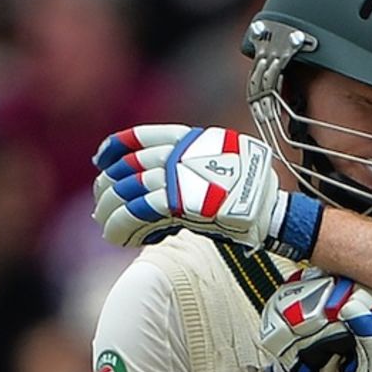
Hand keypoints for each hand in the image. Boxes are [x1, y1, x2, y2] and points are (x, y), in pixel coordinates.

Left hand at [91, 125, 321, 258]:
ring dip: (111, 207)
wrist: (271, 211)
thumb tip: (165, 183)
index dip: (117, 146)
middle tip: (100, 199)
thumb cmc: (252, 194)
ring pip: (129, 188)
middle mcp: (180, 153)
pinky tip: (114, 234)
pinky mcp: (179, 202)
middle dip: (110, 183)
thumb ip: (192, 166)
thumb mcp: (221, 163)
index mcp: (189, 140)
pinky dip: (122, 223)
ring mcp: (179, 176)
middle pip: (130, 164)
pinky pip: (139, 211)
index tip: (102, 158)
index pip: (142, 137)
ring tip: (102, 220)